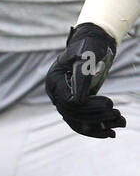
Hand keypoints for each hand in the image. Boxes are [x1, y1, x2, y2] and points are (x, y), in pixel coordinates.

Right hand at [45, 23, 124, 137]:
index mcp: (54, 82)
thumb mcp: (85, 58)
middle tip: (118, 114)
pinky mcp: (74, 104)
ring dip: (99, 125)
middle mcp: (56, 94)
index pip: (69, 102)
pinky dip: (96, 129)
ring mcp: (64, 100)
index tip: (110, 103)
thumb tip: (79, 101)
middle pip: (73, 114)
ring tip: (120, 124)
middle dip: (96, 117)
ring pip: (77, 121)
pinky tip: (110, 133)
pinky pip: (81, 122)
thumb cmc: (88, 47)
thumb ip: (81, 77)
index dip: (88, 106)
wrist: (91, 43)